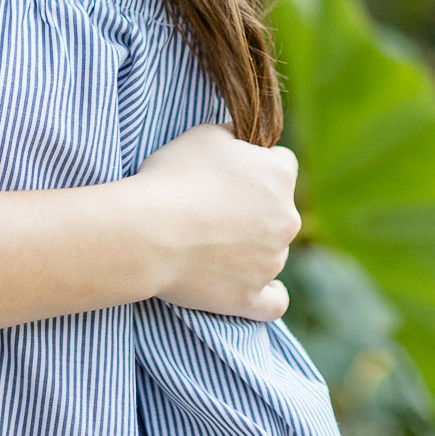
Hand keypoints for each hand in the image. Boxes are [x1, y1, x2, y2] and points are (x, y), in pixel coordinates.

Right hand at [131, 122, 300, 321]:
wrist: (148, 231)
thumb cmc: (173, 177)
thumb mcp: (204, 134)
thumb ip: (234, 136)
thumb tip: (243, 142)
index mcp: (279, 176)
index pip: (282, 163)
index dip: (255, 164)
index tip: (228, 171)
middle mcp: (286, 220)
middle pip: (279, 209)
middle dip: (254, 207)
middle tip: (212, 206)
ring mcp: (272, 262)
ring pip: (272, 250)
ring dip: (250, 246)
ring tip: (206, 242)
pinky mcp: (251, 297)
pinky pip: (274, 301)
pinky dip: (267, 294)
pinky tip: (254, 285)